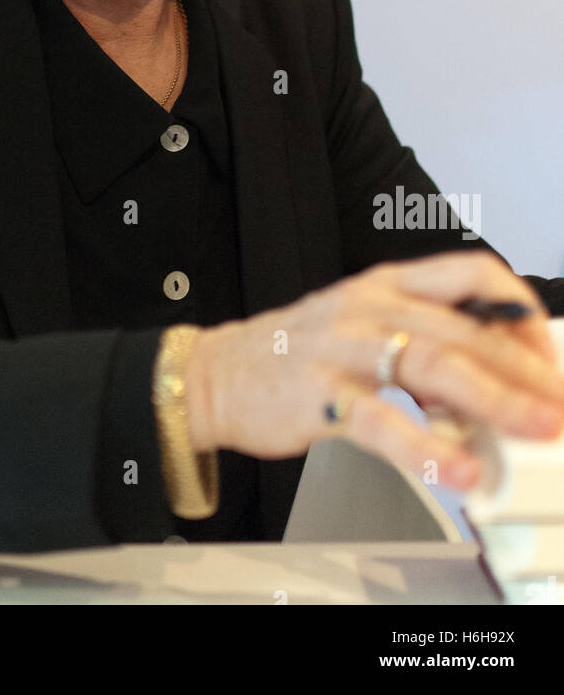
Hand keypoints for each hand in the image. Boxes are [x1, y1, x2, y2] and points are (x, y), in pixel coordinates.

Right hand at [189, 251, 563, 489]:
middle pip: (463, 328)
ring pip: (432, 364)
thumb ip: (424, 343)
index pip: (470, 274)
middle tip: (559, 401)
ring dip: (495, 399)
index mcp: (387, 285)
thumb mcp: (364, 325)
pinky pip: (382, 422)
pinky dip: (426, 447)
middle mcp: (370, 308)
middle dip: (524, 367)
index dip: (518, 307)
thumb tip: (496, 382)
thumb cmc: (296, 353)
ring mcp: (344, 349)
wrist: (216, 374)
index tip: (547, 348)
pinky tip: (457, 470)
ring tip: (534, 427)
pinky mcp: (319, 396)